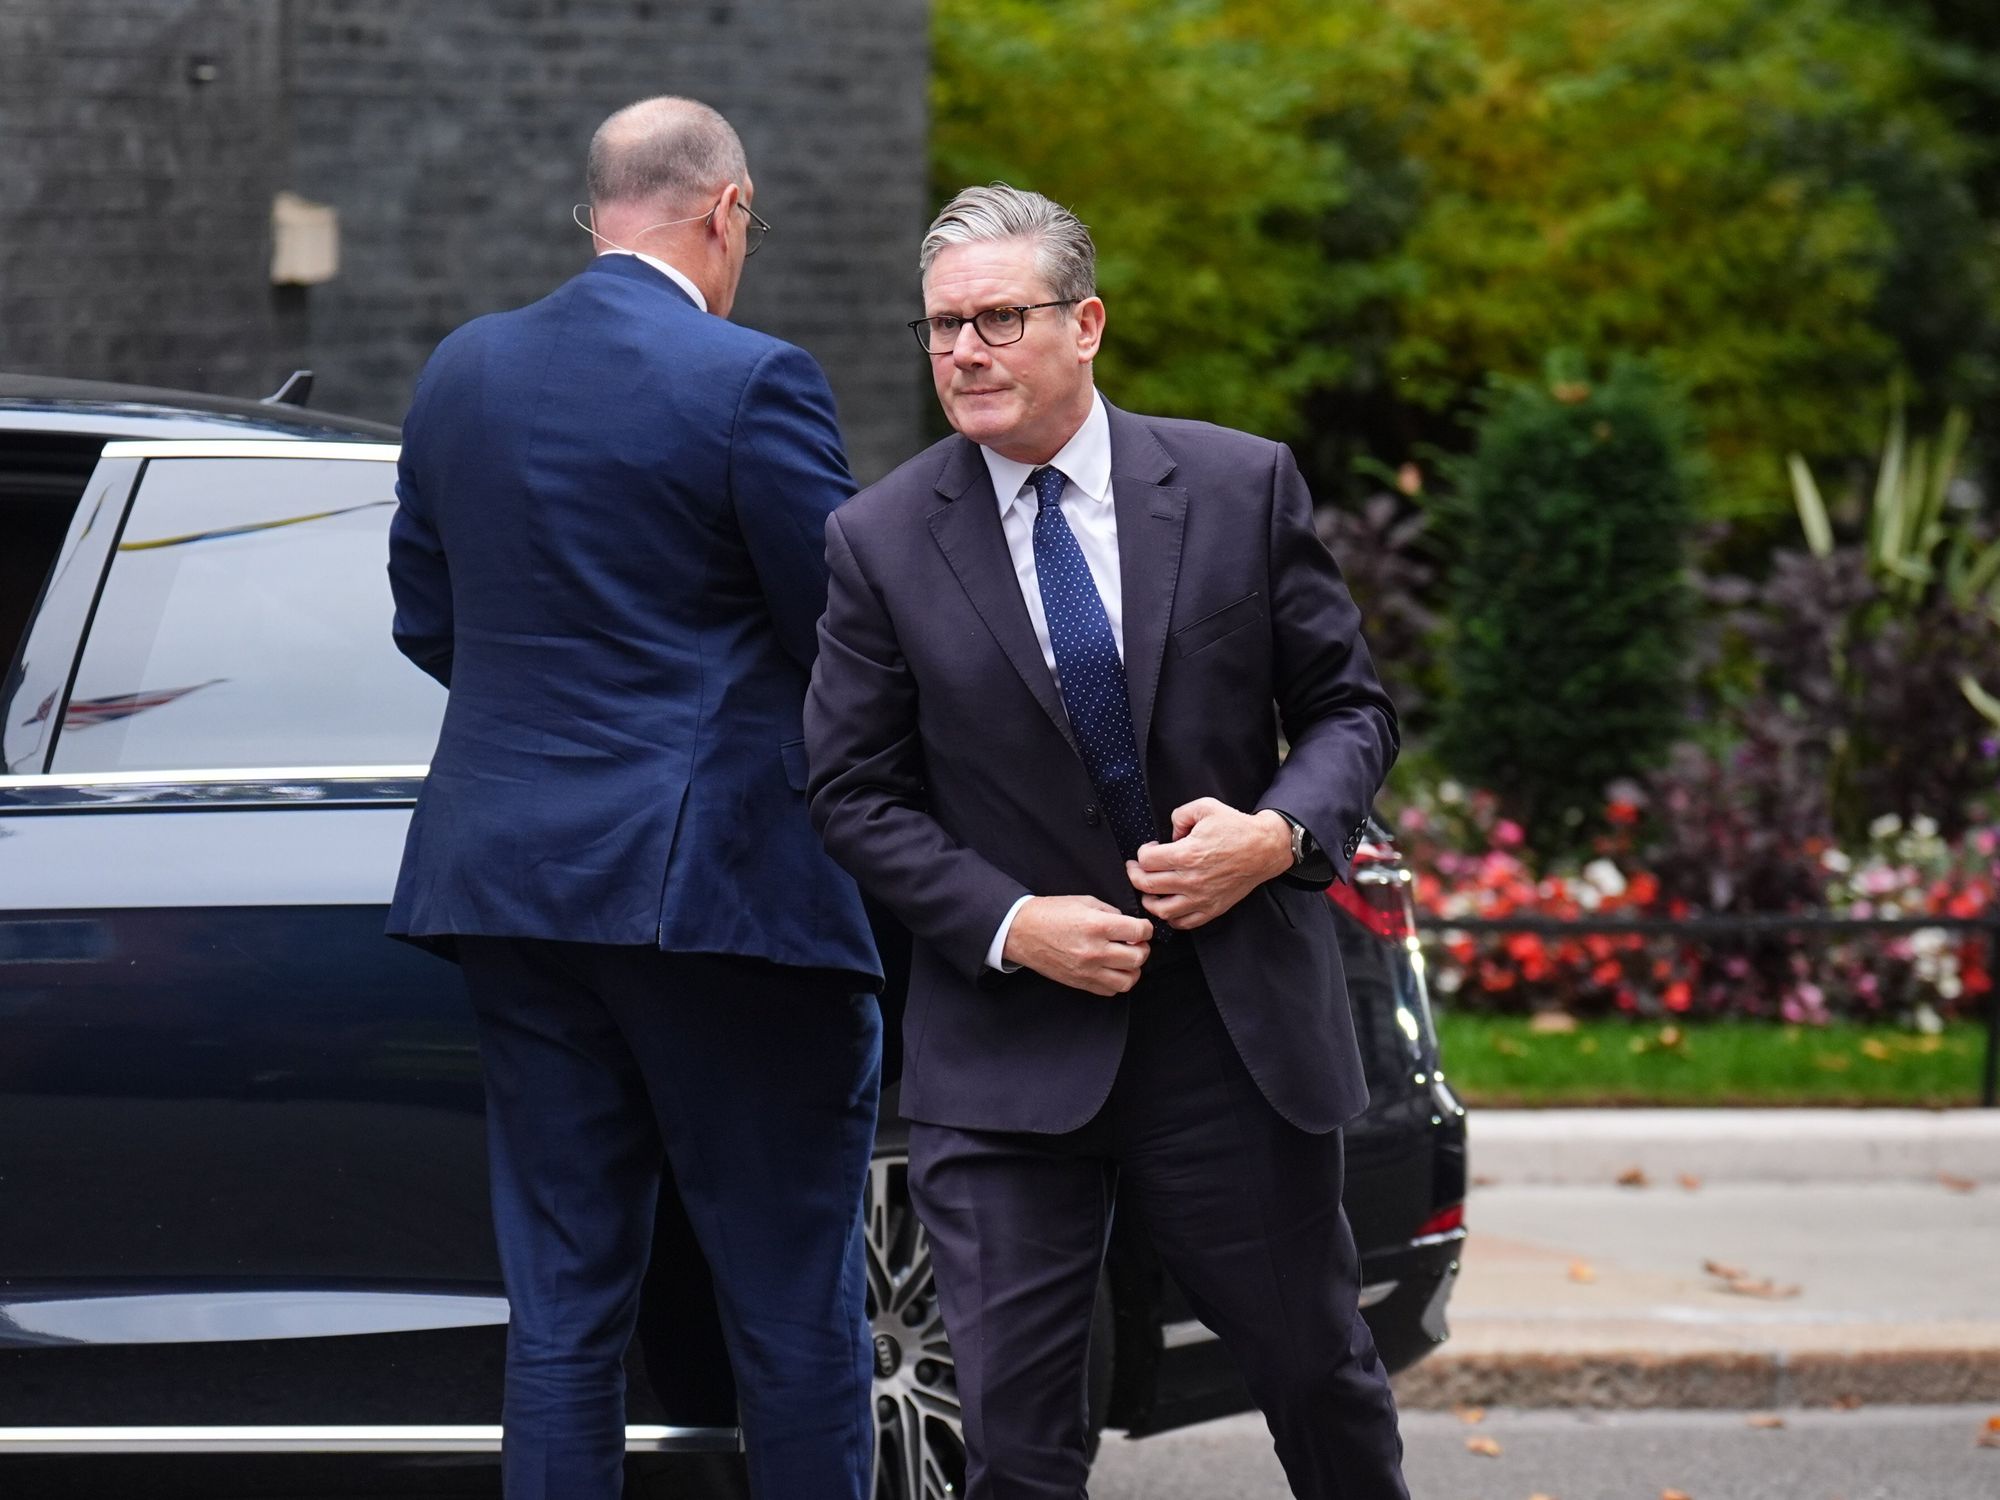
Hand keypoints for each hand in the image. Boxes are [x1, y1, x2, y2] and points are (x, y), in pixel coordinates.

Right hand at [1002, 895, 1152, 995]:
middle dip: (1142, 948)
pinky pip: (1110, 990)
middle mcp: (1095, 951)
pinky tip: (1112, 969)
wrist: (1021, 931)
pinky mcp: (1080, 983)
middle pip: (1138, 957)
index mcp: (1097, 925)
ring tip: (1126, 959)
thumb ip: (1110, 912)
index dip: (1146, 928)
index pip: (1139, 931)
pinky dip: (1117, 981)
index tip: (1142, 928)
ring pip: (1129, 979)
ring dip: (1133, 969)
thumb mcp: (1084, 901)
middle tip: (1136, 942)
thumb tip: (1128, 925)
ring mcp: (1088, 970)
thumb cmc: (1050, 913)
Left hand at [1125, 800, 1293, 930]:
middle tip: (1136, 869)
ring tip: (1150, 891)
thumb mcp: (1205, 807)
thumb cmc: (1237, 828)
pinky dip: (1171, 917)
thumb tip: (1168, 835)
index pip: (1146, 861)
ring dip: (1149, 900)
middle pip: (1147, 885)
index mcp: (1187, 854)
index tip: (1149, 849)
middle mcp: (1191, 879)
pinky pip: (1183, 923)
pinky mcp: (1212, 909)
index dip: (1142, 853)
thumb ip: (1179, 816)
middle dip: (1135, 875)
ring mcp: (1202, 897)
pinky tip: (1169, 905)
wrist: (1265, 848)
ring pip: (1160, 909)